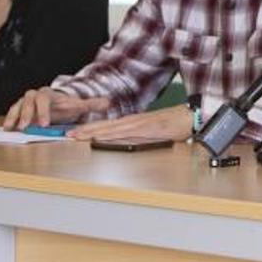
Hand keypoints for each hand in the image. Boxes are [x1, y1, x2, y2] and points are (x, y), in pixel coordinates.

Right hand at [3, 88, 109, 129]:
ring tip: (11, 128)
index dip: (44, 111)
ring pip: (17, 106)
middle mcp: (35, 96)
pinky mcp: (19, 110)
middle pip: (28, 101)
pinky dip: (9, 120)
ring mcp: (25, 102)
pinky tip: (7, 128)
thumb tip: (107, 102)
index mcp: (49, 94)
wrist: (56, 105)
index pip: (44, 99)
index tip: (45, 124)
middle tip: (26, 127)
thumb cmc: (66, 106)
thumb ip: (92, 104)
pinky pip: (12, 113)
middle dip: (27, 114)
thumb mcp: (79, 105)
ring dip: (14, 117)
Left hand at [67, 104, 192, 141]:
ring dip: (94, 131)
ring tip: (78, 135)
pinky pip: (126, 132)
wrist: (192, 117)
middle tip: (69, 135)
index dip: (91, 129)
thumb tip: (125, 143)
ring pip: (112, 128)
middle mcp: (134, 121)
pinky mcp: (147, 128)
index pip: (108, 126)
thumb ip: (138, 138)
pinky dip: (112, 134)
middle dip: (86, 130)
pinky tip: (102, 136)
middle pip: (105, 126)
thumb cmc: (175, 125)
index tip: (77, 133)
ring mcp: (140, 124)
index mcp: (134, 123)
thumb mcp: (153, 133)